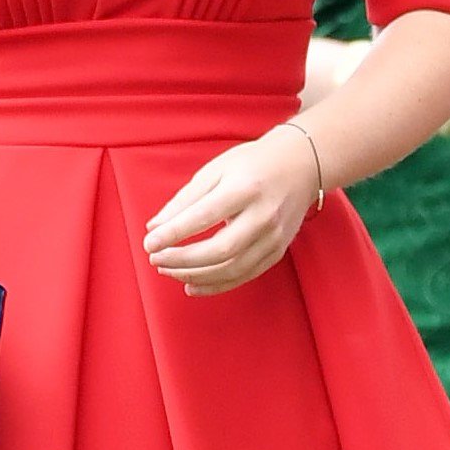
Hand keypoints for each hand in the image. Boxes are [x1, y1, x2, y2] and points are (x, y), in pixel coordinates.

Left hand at [141, 128, 323, 294]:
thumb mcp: (215, 171)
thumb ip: (185, 200)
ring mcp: (274, 237)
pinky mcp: (278, 251)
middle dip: (182, 260)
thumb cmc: (252, 164)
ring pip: (232, 268)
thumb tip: (155, 228)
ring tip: (168, 271)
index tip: (149, 242)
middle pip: (221, 250)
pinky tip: (192, 285)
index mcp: (245, 189)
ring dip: (195, 275)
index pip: (205, 216)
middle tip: (155, 259)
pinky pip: (245, 275)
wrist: (301, 165)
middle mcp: (264, 216)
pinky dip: (217, 285)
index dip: (174, 234)